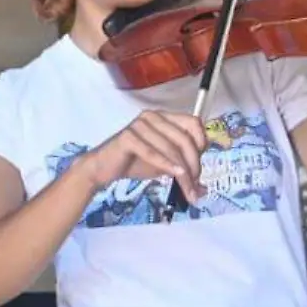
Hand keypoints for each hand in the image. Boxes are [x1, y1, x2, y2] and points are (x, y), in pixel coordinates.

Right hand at [82, 110, 208, 202]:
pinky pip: (152, 152)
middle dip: (194, 164)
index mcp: (164, 117)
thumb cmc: (134, 162)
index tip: (201, 165)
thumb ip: (183, 167)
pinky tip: (175, 175)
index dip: (202, 143)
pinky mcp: (128, 137)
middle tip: (195, 185)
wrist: (104, 168)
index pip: (193, 123)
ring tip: (187, 190)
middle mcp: (153, 116)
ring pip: (171, 148)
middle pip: (184, 138)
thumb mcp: (165, 163)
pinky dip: (166, 165)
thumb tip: (203, 188)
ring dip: (183, 172)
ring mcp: (139, 124)